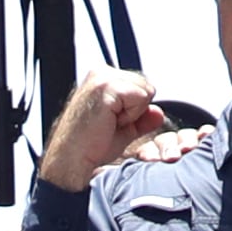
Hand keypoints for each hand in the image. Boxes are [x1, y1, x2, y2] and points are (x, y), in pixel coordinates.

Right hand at [39, 71, 165, 193]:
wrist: (72, 158)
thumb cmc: (91, 147)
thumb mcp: (123, 130)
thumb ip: (141, 119)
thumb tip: (159, 113)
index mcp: (102, 77)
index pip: (140, 86)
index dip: (134, 110)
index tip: (111, 122)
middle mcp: (102, 71)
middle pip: (146, 86)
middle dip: (136, 110)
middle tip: (110, 124)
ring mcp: (103, 77)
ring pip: (146, 90)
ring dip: (134, 113)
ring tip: (109, 122)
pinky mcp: (107, 86)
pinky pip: (141, 97)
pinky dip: (131, 115)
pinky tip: (110, 121)